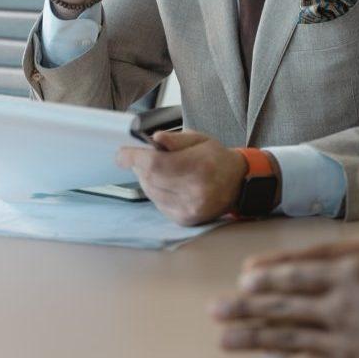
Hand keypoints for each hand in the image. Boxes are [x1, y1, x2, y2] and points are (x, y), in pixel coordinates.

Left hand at [116, 130, 247, 224]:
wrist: (237, 183)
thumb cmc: (216, 157)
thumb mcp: (200, 139)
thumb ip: (176, 139)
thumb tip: (155, 139)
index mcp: (200, 166)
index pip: (155, 164)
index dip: (133, 158)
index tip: (122, 154)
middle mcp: (195, 191)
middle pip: (150, 178)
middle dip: (140, 166)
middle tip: (142, 156)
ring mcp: (189, 208)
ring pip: (151, 192)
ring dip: (147, 179)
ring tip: (158, 168)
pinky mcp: (184, 219)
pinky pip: (158, 203)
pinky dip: (156, 191)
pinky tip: (167, 183)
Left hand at [211, 161, 358, 354]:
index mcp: (357, 276)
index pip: (305, 274)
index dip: (273, 275)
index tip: (243, 278)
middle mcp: (344, 309)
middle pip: (287, 307)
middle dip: (250, 307)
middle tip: (216, 311)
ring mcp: (349, 340)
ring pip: (292, 339)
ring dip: (257, 338)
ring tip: (225, 340)